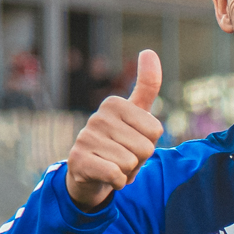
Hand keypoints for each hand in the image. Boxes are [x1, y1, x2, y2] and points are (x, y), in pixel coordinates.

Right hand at [66, 50, 163, 209]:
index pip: (155, 130)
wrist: (89, 174)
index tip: (133, 141)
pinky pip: (116, 176)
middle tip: (123, 157)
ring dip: (128, 172)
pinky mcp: (78, 161)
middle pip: (145, 148)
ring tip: (113, 165)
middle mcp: (97, 117)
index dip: (149, 143)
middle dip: (139, 160)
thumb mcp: (136, 114)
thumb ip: (146, 85)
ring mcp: (85, 138)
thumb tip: (148, 50)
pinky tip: (106, 176)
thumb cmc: (119, 142)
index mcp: (114, 104)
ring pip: (131, 163)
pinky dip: (118, 182)